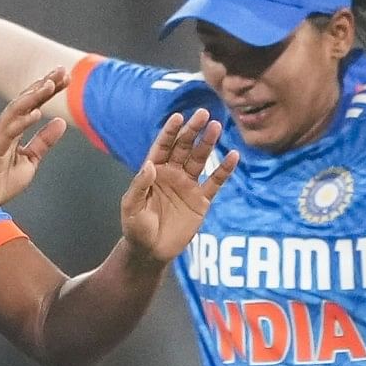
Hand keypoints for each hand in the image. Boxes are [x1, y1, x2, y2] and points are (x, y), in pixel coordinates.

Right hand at [0, 69, 69, 215]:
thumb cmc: (2, 180)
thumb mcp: (31, 159)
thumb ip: (44, 141)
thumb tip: (61, 122)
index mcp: (14, 127)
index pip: (34, 103)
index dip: (49, 89)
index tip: (67, 77)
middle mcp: (5, 126)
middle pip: (26, 100)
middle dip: (43, 84)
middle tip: (61, 71)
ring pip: (16, 110)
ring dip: (33, 96)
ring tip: (49, 85)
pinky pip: (10, 131)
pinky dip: (23, 120)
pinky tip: (37, 112)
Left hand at [116, 108, 230, 262]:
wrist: (151, 252)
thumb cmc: (136, 229)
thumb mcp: (132, 207)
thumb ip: (140, 185)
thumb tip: (150, 165)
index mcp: (154, 171)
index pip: (163, 146)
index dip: (170, 132)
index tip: (178, 117)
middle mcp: (172, 173)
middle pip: (184, 147)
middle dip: (193, 131)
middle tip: (203, 114)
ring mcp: (188, 185)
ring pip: (200, 159)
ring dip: (208, 143)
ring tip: (216, 127)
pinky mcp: (201, 200)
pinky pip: (215, 182)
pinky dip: (224, 170)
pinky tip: (233, 156)